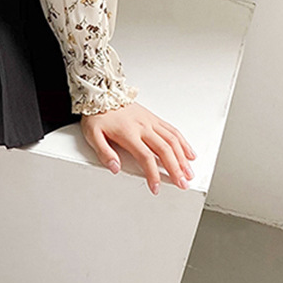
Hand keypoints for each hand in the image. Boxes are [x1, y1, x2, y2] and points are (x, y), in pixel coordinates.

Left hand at [80, 102, 196, 194]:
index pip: (145, 157)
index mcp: (128, 134)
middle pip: (164, 150)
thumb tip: (115, 168)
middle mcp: (143, 127)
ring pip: (172, 140)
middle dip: (175, 169)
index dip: (152, 174)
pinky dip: (183, 143)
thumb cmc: (97, 116)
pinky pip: (172, 130)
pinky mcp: (154, 118)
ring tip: (189, 172)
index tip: (156, 188)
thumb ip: (104, 153)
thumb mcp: (93, 136)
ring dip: (183, 158)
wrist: (102, 94)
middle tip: (182, 184)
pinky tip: (188, 153)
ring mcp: (151, 122)